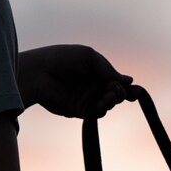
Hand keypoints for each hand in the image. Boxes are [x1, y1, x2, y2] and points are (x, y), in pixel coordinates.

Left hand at [18, 44, 132, 118]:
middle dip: (120, 93)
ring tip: (108, 96)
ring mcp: (86, 98)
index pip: (115, 80)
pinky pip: (96, 113)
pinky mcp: (78, 110)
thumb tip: (129, 80)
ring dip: (112, 101)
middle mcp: (92, 85)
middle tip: (114, 90)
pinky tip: (101, 104)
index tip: (133, 88)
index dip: (125, 84)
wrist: (37, 73)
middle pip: (115, 93)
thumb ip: (108, 70)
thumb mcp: (89, 57)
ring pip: (108, 104)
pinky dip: (103, 109)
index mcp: (95, 70)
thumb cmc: (60, 59)